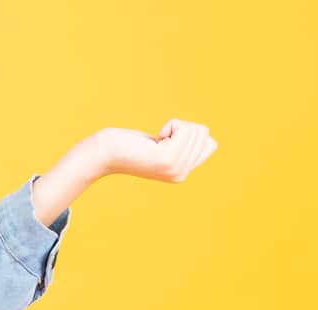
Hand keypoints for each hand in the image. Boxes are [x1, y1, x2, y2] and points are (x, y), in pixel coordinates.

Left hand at [93, 118, 216, 182]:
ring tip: (155, 141)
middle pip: (204, 134)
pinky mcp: (168, 159)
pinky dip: (170, 125)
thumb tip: (208, 137)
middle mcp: (181, 175)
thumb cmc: (131, 144)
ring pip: (196, 129)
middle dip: (182, 128)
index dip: (189, 133)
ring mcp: (176, 169)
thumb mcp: (165, 144)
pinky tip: (154, 139)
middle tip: (157, 141)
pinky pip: (184, 128)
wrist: (106, 153)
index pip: (211, 144)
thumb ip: (186, 144)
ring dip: (175, 126)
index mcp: (182, 173)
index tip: (165, 141)